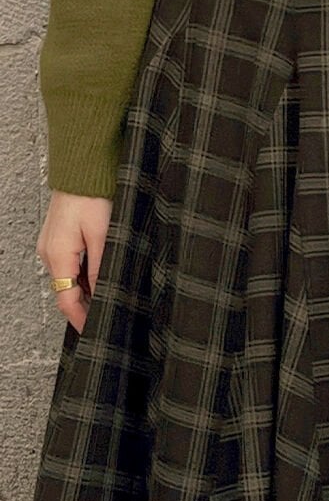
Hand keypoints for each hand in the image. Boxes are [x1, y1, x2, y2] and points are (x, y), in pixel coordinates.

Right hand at [36, 191, 113, 334]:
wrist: (81, 171)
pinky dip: (80, 275)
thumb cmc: (92, 197)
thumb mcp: (103, 235)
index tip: (93, 329)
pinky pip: (66, 265)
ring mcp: (50, 245)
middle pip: (65, 291)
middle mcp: (49, 253)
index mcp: (58, 256)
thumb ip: (99, 268)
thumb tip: (101, 293)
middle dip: (84, 306)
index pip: (66, 300)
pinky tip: (97, 275)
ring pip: (66, 279)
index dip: (80, 318)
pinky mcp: (56, 238)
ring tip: (107, 295)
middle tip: (106, 313)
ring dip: (83, 290)